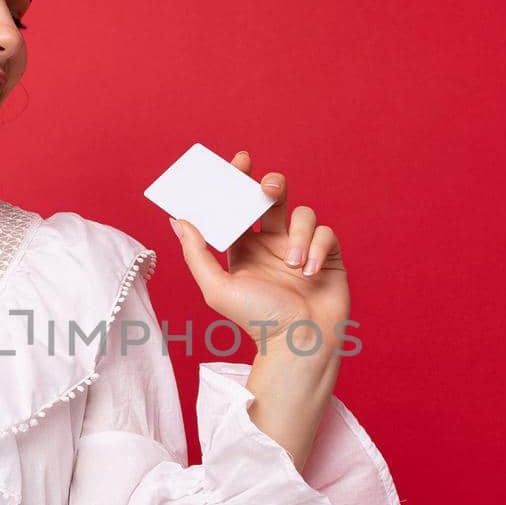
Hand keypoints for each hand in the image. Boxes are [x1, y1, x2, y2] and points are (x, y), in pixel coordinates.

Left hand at [167, 150, 349, 356]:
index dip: (239, 180)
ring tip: (293, 265)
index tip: (240, 160)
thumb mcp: (217, 288)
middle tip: (268, 188)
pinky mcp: (327, 255)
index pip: (239, 206)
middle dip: (273, 184)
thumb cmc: (257, 320)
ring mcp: (301, 247)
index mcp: (245, 247)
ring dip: (298, 234)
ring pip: (303, 213)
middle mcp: (273, 243)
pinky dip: (317, 249)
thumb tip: (178, 220)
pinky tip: (310, 272)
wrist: (299, 344)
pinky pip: (325, 233)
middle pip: (274, 197)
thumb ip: (197, 254)